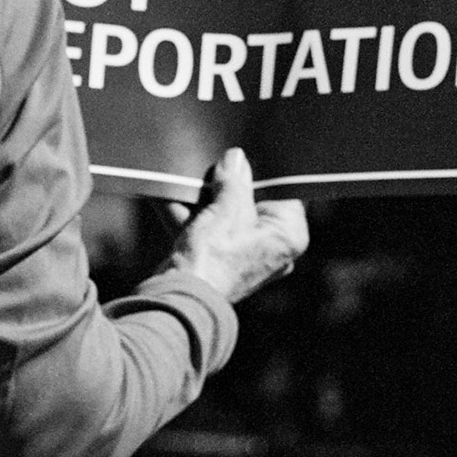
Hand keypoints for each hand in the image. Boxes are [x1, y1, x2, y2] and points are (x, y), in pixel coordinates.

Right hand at [164, 149, 308, 303]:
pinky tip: (169, 197)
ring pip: (225, 217)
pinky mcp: (219, 263)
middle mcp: (271, 249)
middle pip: (251, 204)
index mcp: (287, 236)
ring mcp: (245, 257)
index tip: (246, 157)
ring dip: (203, 201)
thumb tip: (236, 159)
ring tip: (188, 183)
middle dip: (227, 187)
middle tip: (216, 167)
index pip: (283, 193)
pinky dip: (190, 217)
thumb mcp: (226, 208)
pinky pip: (208, 231)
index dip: (263, 174)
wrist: (177, 299)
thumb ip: (234, 180)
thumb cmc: (213, 259)